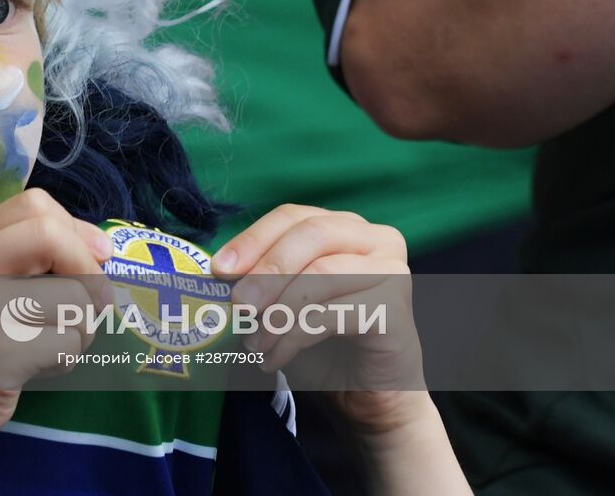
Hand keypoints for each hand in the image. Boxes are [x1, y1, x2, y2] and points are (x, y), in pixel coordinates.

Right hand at [0, 189, 112, 461]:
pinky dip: (67, 357)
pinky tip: (43, 366)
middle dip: (88, 268)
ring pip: (70, 295)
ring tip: (59, 342)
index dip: (77, 229)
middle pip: (51, 234)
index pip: (34, 204)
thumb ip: (26, 260)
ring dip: (83, 325)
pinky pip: (65, 342)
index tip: (94, 259)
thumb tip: (97, 248)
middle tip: (94, 302)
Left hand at [211, 204, 425, 437]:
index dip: (253, 239)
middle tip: (237, 306)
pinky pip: (335, 314)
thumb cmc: (322, 345)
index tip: (219, 269)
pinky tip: (276, 358)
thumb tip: (217, 272)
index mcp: (343, 227)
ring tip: (254, 343)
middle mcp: (375, 239)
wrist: (367, 397)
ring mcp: (392, 270)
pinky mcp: (397, 309)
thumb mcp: (281, 304)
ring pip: (322, 274)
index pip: (292, 217)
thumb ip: (257, 281)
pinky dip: (295, 336)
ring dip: (278, 312)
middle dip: (266, 270)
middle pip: (311, 234)